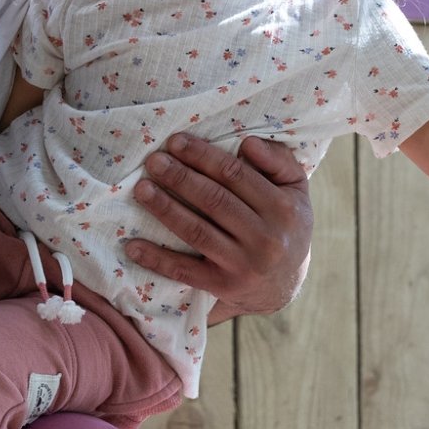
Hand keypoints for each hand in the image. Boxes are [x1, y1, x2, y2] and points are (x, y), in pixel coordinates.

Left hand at [126, 134, 312, 319]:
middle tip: (153, 161)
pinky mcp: (223, 286)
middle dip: (180, 177)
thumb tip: (248, 143)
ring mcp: (243, 265)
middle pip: (214, 200)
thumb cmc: (284, 224)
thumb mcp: (295, 190)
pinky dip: (157, 259)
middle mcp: (266, 238)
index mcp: (283, 208)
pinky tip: (133, 245)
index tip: (176, 141)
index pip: (236, 175)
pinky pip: (185, 271)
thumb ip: (278, 162)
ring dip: (165, 208)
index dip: (203, 156)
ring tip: (142, 189)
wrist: (283, 284)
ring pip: (197, 232)